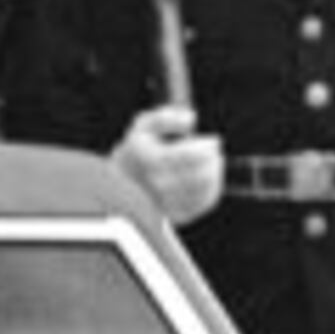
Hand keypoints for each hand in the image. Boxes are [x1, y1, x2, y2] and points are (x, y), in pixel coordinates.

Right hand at [114, 104, 224, 225]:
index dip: (205, 148)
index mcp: (145, 158)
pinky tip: (211, 179)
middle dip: (212, 161)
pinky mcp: (174, 216)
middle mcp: (153, 184)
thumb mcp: (144, 125)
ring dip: (214, 175)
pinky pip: (201, 204)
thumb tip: (191, 119)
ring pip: (201, 191)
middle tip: (216, 153)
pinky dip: (211, 191)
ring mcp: (164, 203)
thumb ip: (165, 117)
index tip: (214, 141)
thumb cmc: (138, 149)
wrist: (118, 185)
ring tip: (214, 164)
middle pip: (197, 175)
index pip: (185, 156)